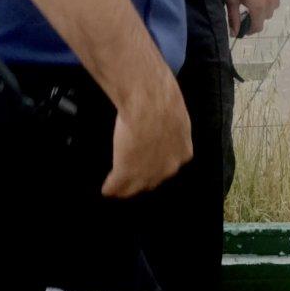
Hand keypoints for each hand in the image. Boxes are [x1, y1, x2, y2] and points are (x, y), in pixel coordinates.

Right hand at [102, 70, 191, 197]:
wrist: (150, 103)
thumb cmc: (163, 102)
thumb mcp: (175, 118)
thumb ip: (171, 130)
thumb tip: (163, 126)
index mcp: (183, 152)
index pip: (169, 167)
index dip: (157, 166)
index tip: (149, 166)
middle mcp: (169, 167)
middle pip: (153, 181)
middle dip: (142, 180)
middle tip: (132, 180)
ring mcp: (147, 172)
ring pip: (134, 188)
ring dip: (125, 187)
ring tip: (117, 189)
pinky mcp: (126, 172)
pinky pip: (116, 185)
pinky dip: (109, 187)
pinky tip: (106, 189)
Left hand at [226, 0, 279, 37]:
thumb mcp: (232, 0)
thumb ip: (234, 18)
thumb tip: (234, 33)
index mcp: (258, 8)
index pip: (257, 27)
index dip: (250, 31)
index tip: (243, 29)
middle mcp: (269, 3)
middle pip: (265, 19)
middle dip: (256, 20)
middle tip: (246, 14)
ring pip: (272, 10)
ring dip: (264, 11)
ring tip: (255, 5)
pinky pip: (275, 0)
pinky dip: (269, 2)